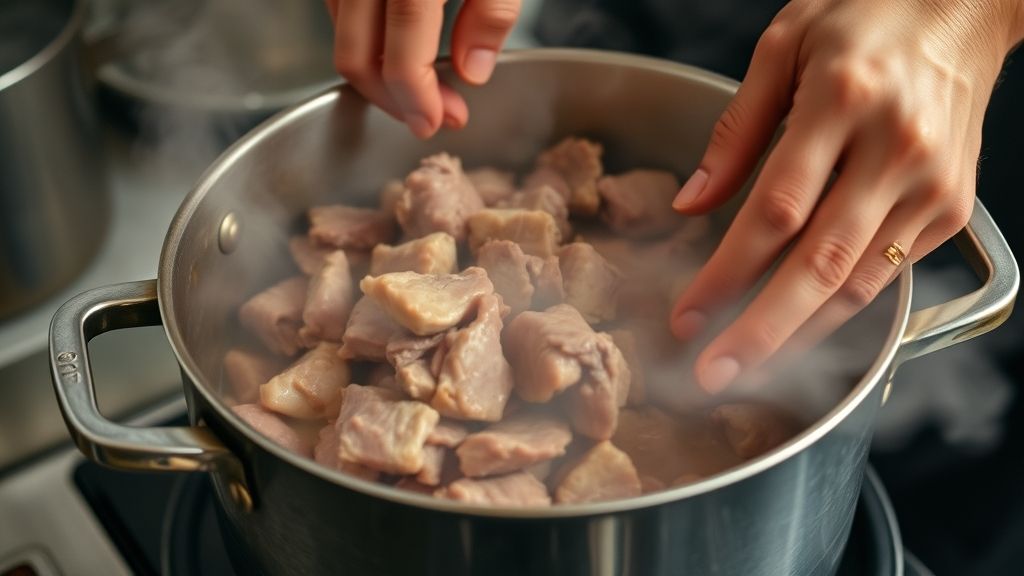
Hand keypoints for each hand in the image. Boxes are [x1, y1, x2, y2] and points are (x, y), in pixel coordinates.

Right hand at [324, 0, 521, 138]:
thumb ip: (492, 13)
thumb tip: (473, 72)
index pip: (401, 55)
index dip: (418, 98)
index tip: (437, 122)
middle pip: (356, 54)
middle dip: (391, 98)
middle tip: (432, 114)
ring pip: (341, 34)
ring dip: (376, 71)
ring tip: (423, 85)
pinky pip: (340, 9)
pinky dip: (365, 38)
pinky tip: (399, 47)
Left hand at [670, 0, 1023, 391]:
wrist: (966, 3)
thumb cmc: (867, 13)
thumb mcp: (784, 44)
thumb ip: (735, 130)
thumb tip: (691, 206)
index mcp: (842, 101)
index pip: (773, 212)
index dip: (725, 275)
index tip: (686, 316)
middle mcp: (894, 149)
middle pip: (820, 265)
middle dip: (761, 332)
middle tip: (713, 377)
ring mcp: (931, 184)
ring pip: (859, 283)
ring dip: (800, 337)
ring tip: (749, 371)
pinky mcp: (951, 208)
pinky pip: (889, 275)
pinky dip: (842, 311)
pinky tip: (801, 333)